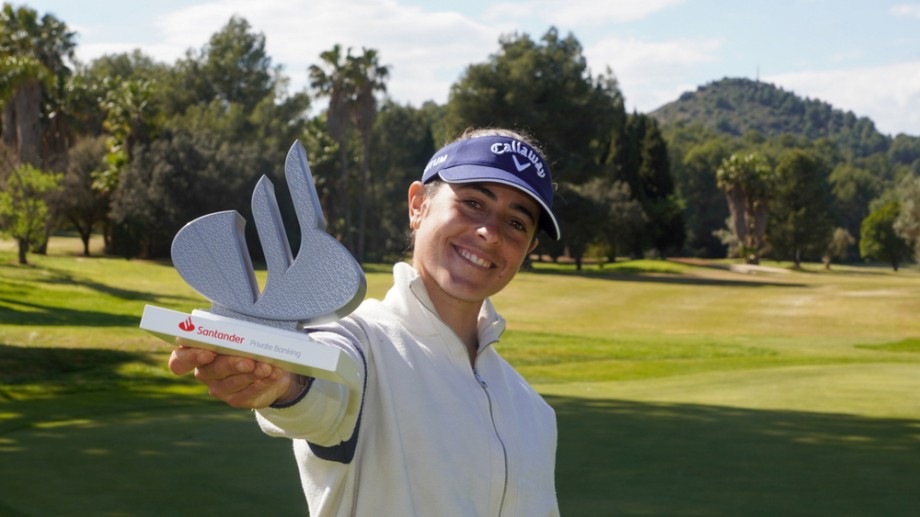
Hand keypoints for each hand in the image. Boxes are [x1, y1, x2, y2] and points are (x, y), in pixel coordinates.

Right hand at [169, 339, 303, 408]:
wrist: (270, 365)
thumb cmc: (247, 342)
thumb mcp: (240, 333)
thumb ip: (235, 331)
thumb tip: (246, 330)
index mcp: (196, 353)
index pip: (179, 361)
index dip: (190, 357)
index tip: (208, 353)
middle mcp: (204, 373)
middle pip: (210, 372)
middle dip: (230, 365)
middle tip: (248, 361)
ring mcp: (220, 389)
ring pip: (230, 384)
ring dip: (250, 375)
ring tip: (266, 367)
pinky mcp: (237, 399)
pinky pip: (248, 394)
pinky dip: (263, 382)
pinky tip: (273, 374)